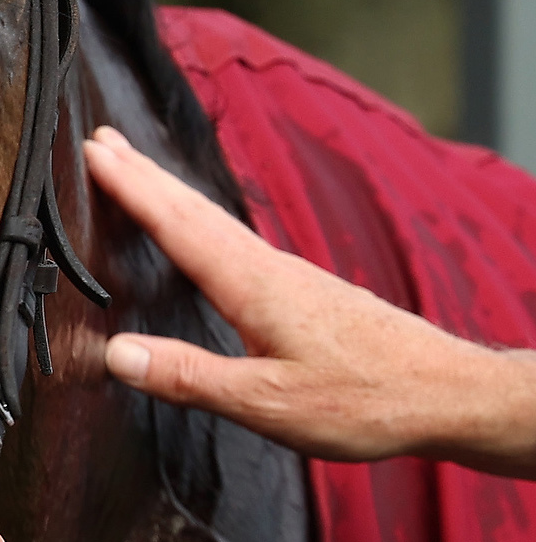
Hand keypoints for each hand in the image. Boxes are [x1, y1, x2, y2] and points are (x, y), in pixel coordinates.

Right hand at [84, 124, 535, 473]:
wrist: (450, 394)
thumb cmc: (367, 399)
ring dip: (170, 193)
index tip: (91, 150)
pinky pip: (236, 241)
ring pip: (216, 222)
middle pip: (195, 210)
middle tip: (102, 138)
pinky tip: (202, 234)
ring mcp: (291, 276)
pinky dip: (202, 222)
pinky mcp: (305, 292)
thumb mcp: (268, 403)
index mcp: (253, 286)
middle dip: (144, 173)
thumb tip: (116, 353)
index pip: (177, 226)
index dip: (131, 188)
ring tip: (136, 172)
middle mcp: (270, 269)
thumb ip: (190, 376)